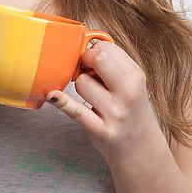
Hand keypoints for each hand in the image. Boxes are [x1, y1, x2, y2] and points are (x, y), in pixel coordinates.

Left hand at [45, 41, 156, 161]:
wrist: (139, 147)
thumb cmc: (129, 108)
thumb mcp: (131, 83)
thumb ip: (112, 64)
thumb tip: (85, 45)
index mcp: (136, 77)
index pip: (107, 49)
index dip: (94, 51)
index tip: (93, 61)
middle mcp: (128, 93)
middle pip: (98, 59)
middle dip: (85, 61)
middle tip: (86, 70)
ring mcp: (115, 112)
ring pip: (81, 83)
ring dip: (80, 87)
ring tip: (92, 96)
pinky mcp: (100, 130)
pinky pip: (76, 110)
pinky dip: (62, 102)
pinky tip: (52, 96)